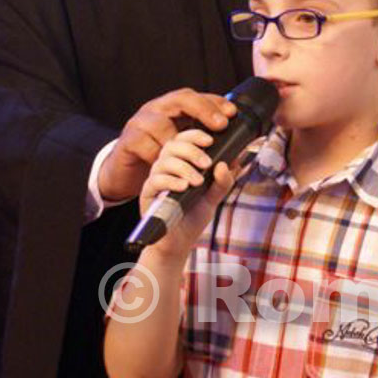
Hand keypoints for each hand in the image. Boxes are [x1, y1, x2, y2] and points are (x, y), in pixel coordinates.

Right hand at [98, 88, 236, 201]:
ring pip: (162, 124)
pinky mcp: (128, 141)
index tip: (231, 114)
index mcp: (173, 109)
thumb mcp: (186, 154)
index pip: (196, 97)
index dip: (214, 102)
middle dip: (203, 110)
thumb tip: (238, 154)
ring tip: (198, 163)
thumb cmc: (159, 160)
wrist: (127, 176)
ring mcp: (140, 123)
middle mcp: (157, 110)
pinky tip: (169, 171)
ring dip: (181, 144)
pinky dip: (158, 158)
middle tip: (219, 126)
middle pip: (181, 99)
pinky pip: (144, 145)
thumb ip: (208, 152)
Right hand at [139, 129, 235, 258]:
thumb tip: (230, 162)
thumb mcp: (214, 197)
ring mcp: (155, 180)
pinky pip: (155, 181)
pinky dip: (171, 181)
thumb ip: (224, 180)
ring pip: (164, 161)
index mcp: (181, 162)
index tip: (210, 140)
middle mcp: (166, 168)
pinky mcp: (147, 195)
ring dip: (184, 167)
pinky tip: (183, 187)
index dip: (195, 135)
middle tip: (207, 163)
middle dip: (191, 150)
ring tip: (198, 181)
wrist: (179, 242)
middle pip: (172, 145)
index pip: (184, 139)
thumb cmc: (193, 216)